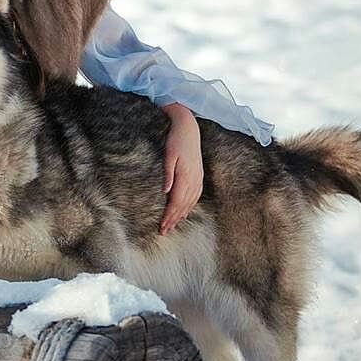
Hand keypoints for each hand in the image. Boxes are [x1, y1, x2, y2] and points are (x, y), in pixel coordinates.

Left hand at [160, 104, 203, 234]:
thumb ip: (168, 174)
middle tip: (164, 231)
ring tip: (172, 225)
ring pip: (190, 202)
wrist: (189, 129)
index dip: (169, 216)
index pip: (176, 202)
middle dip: (173, 220)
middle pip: (183, 205)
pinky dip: (189, 206)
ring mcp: (198, 178)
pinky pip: (195, 196)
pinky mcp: (199, 175)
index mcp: (185, 176)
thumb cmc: (176, 141)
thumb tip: (165, 192)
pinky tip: (185, 212)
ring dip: (181, 215)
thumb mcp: (169, 156)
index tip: (161, 226)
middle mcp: (194, 180)